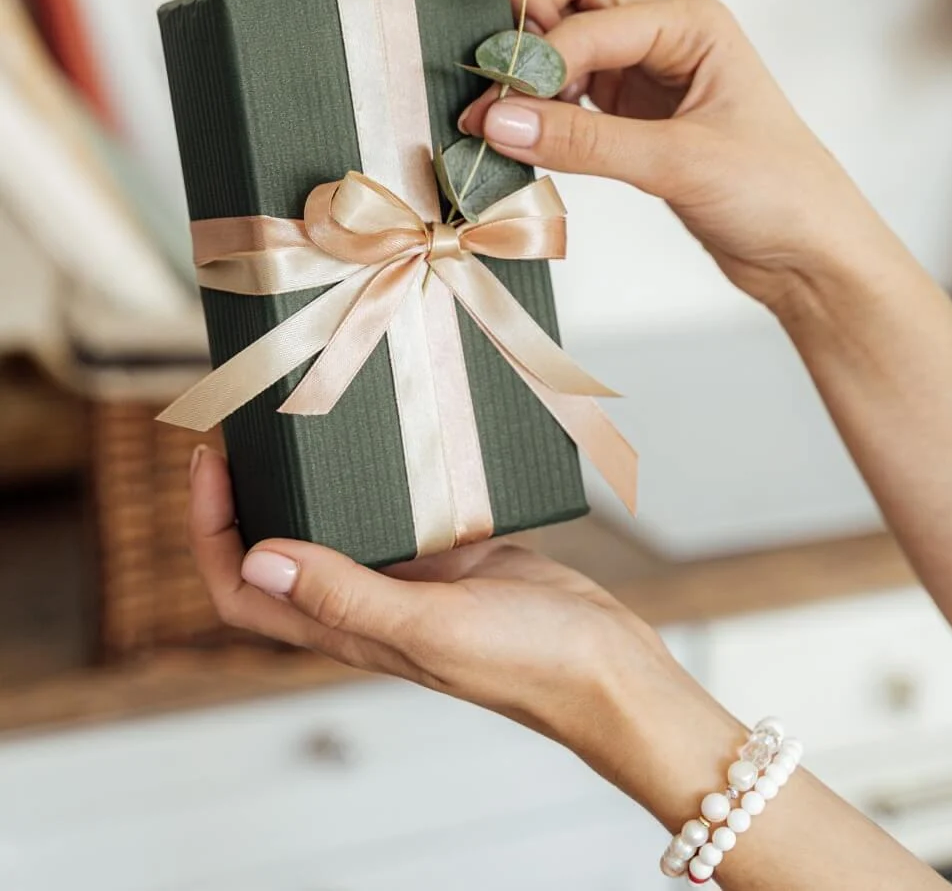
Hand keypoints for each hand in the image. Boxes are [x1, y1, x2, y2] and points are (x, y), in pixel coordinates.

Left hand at [187, 446, 699, 762]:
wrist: (605, 666)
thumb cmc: (524, 662)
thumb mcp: (429, 626)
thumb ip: (346, 596)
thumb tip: (258, 559)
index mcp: (347, 628)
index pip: (243, 589)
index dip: (211, 532)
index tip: (212, 462)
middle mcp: (367, 600)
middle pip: (279, 549)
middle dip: (251, 494)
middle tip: (248, 427)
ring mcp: (409, 575)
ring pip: (337, 524)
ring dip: (312, 482)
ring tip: (307, 420)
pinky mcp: (451, 552)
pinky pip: (400, 509)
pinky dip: (382, 475)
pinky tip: (392, 436)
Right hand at [459, 0, 892, 312]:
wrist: (810, 252)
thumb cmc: (776, 192)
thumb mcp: (679, 162)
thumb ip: (585, 142)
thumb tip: (497, 122)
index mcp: (689, 21)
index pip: (586, 19)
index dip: (535, 63)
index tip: (491, 112)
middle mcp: (664, 34)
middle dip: (524, 27)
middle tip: (486, 82)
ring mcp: (646, 74)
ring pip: (566, 43)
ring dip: (527, 73)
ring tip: (491, 123)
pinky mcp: (632, 118)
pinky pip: (571, 95)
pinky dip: (541, 111)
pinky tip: (520, 141)